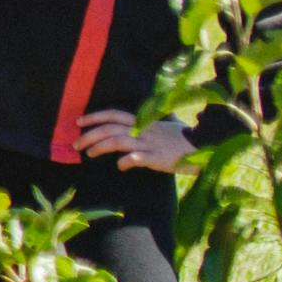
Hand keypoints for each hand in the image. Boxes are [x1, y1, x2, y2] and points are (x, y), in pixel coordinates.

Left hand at [73, 110, 195, 173]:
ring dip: (100, 146)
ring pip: (118, 141)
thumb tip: (144, 124)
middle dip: (90, 134)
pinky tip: (120, 166)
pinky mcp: (157, 157)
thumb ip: (151, 125)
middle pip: (110, 128)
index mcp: (144, 122)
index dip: (95, 117)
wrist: (205, 146)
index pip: (114, 115)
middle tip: (75, 143)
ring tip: (89, 153)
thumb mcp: (166, 126)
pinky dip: (125, 161)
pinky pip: (136, 158)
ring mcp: (149, 143)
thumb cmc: (185, 138)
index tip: (78, 122)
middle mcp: (143, 130)